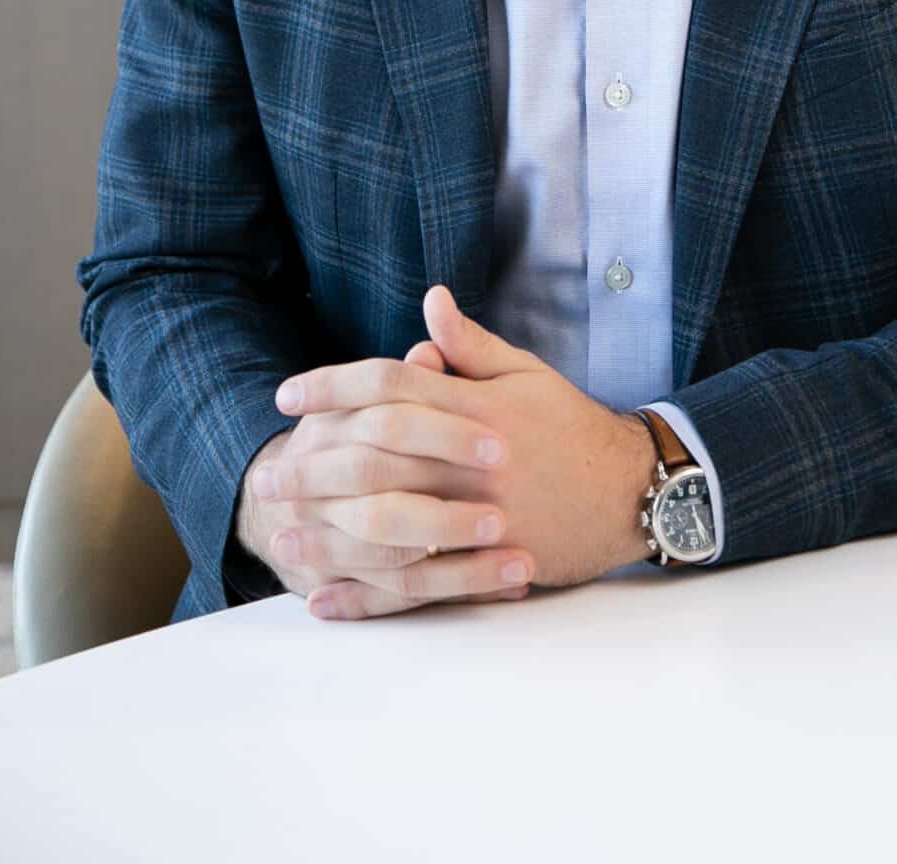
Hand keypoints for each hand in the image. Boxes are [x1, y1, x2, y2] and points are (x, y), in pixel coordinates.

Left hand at [267, 286, 656, 617]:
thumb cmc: (572, 427)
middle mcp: (470, 460)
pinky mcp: (487, 563)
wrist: (629, 490)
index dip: (333, 387)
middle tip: (266, 475)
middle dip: (313, 463)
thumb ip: (470, 345)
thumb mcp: (525, 374)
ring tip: (278, 536)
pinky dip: (367, 594)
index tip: (287, 395)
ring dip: (327, 531)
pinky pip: (415, 584)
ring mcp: (478, 516)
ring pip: (388, 523)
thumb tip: (430, 300)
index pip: (390, 385)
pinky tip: (326, 597)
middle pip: (375, 456)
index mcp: (475, 407)